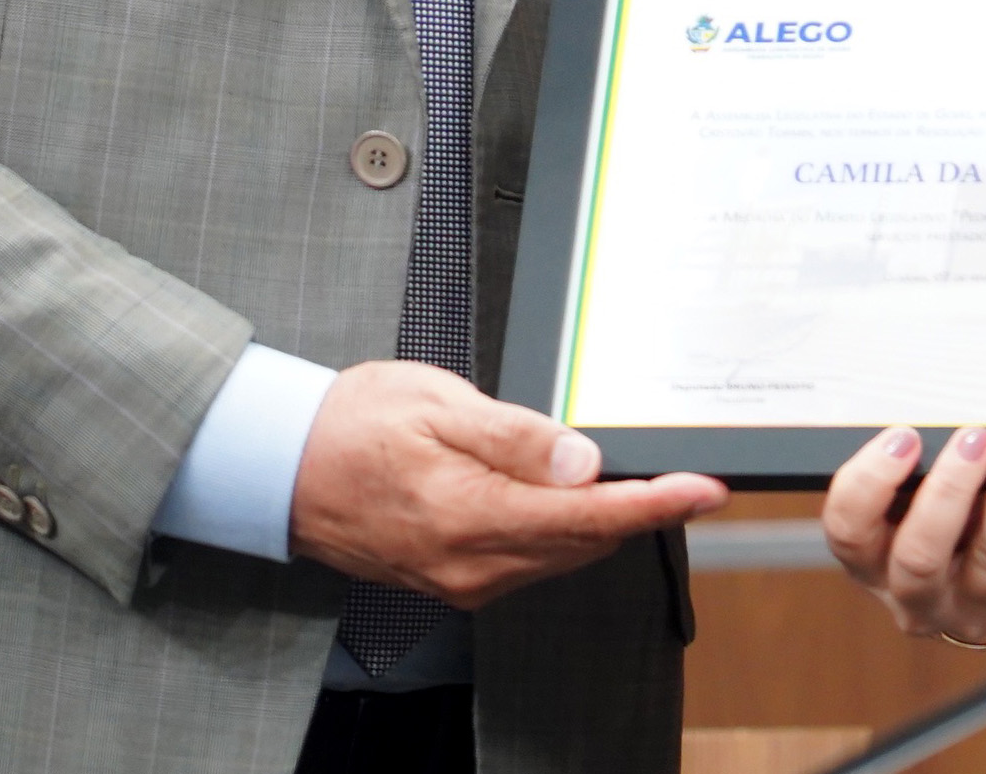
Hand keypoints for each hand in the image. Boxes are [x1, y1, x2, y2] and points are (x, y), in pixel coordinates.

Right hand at [287, 361, 725, 608]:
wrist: (282, 469)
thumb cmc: (352, 426)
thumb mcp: (437, 404)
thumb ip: (516, 437)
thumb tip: (582, 463)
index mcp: (471, 514)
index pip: (589, 517)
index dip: (656, 504)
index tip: (703, 489)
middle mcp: (472, 563)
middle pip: (586, 542)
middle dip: (637, 507)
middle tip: (670, 464)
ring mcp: (464, 580)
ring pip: (562, 555)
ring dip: (598, 520)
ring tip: (620, 472)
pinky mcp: (456, 582)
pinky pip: (530, 562)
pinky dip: (559, 530)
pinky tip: (558, 494)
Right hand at [822, 424, 985, 642]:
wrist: (978, 586)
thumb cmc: (936, 522)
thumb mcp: (906, 502)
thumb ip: (911, 471)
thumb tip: (939, 418)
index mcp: (872, 562)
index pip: (849, 530)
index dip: (871, 482)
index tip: (904, 436)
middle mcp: (915, 596)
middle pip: (921, 556)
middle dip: (949, 492)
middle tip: (973, 440)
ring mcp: (973, 608)